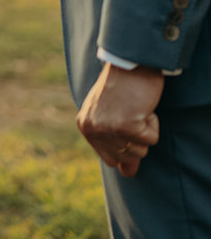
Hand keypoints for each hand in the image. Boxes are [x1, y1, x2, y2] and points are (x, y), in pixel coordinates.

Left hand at [77, 62, 163, 176]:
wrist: (130, 64)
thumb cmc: (122, 87)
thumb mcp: (111, 115)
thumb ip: (115, 143)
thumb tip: (128, 173)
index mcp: (85, 126)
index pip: (109, 159)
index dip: (125, 148)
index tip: (126, 127)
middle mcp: (93, 129)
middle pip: (126, 157)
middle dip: (136, 139)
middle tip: (131, 114)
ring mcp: (109, 128)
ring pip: (140, 150)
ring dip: (145, 130)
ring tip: (135, 109)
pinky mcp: (128, 126)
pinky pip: (152, 139)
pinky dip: (153, 123)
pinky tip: (142, 107)